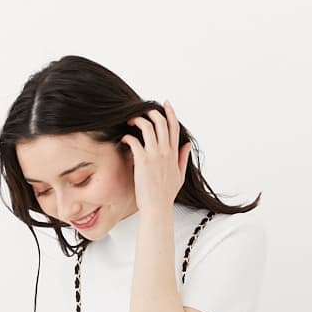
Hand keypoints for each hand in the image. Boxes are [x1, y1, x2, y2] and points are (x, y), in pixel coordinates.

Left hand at [121, 100, 190, 215]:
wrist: (157, 208)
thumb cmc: (166, 195)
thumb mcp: (180, 175)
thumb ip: (183, 157)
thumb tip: (187, 144)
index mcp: (173, 153)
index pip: (174, 127)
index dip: (170, 112)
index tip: (166, 104)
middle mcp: (165, 151)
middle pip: (161, 122)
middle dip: (151, 111)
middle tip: (142, 111)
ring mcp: (154, 155)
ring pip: (148, 127)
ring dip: (138, 120)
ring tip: (130, 121)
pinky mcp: (142, 161)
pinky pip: (134, 141)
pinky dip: (128, 137)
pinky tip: (124, 139)